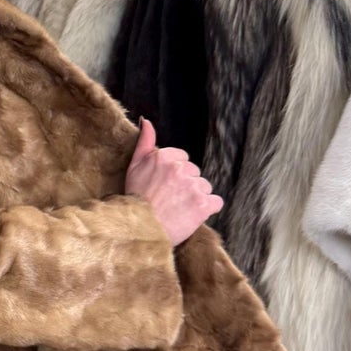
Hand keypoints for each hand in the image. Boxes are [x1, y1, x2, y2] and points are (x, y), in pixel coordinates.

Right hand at [125, 118, 222, 246]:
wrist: (139, 230)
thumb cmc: (135, 199)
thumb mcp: (134, 166)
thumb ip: (144, 142)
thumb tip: (146, 120)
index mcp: (164, 157)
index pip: (182, 160)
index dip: (173, 175)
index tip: (164, 187)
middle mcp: (180, 169)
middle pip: (195, 174)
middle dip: (186, 186)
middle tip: (170, 200)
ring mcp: (193, 187)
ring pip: (204, 187)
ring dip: (196, 198)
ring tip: (178, 209)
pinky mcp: (203, 205)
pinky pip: (215, 202)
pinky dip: (207, 209)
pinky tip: (191, 215)